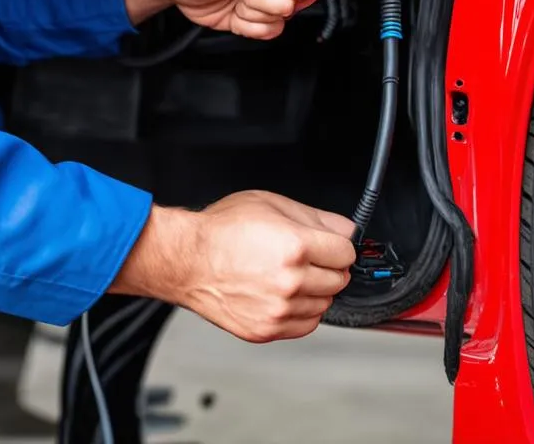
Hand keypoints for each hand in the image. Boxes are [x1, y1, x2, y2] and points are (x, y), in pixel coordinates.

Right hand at [109, 192, 355, 343]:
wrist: (186, 260)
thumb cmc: (220, 230)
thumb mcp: (268, 203)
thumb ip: (314, 216)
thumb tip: (347, 230)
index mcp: (294, 246)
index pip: (346, 252)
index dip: (336, 244)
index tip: (327, 244)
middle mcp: (291, 281)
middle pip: (339, 279)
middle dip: (326, 266)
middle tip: (302, 256)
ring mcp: (280, 309)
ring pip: (325, 303)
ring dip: (314, 289)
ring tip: (285, 273)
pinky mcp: (268, 329)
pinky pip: (306, 324)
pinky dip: (300, 310)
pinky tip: (280, 292)